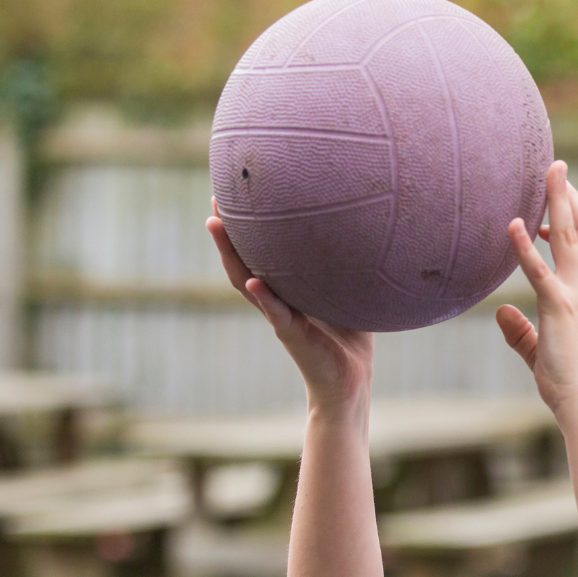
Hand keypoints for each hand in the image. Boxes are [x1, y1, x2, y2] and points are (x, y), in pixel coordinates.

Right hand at [206, 200, 373, 408]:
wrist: (350, 381)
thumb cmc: (349, 337)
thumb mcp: (346, 294)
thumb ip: (346, 268)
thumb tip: (363, 229)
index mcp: (286, 289)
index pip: (259, 253)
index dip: (245, 227)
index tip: (235, 195)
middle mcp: (276, 300)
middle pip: (242, 260)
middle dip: (227, 231)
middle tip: (214, 199)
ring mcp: (281, 316)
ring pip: (247, 282)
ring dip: (231, 254)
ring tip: (216, 226)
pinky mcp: (293, 335)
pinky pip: (276, 313)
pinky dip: (265, 297)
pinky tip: (254, 279)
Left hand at [497, 160, 577, 412]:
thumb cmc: (568, 381)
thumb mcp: (540, 350)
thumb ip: (522, 331)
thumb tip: (501, 313)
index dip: (574, 216)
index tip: (557, 198)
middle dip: (569, 195)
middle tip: (556, 164)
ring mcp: (575, 293)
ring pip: (566, 236)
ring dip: (556, 200)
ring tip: (548, 170)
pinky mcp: (557, 307)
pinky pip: (539, 270)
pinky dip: (524, 246)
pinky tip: (511, 223)